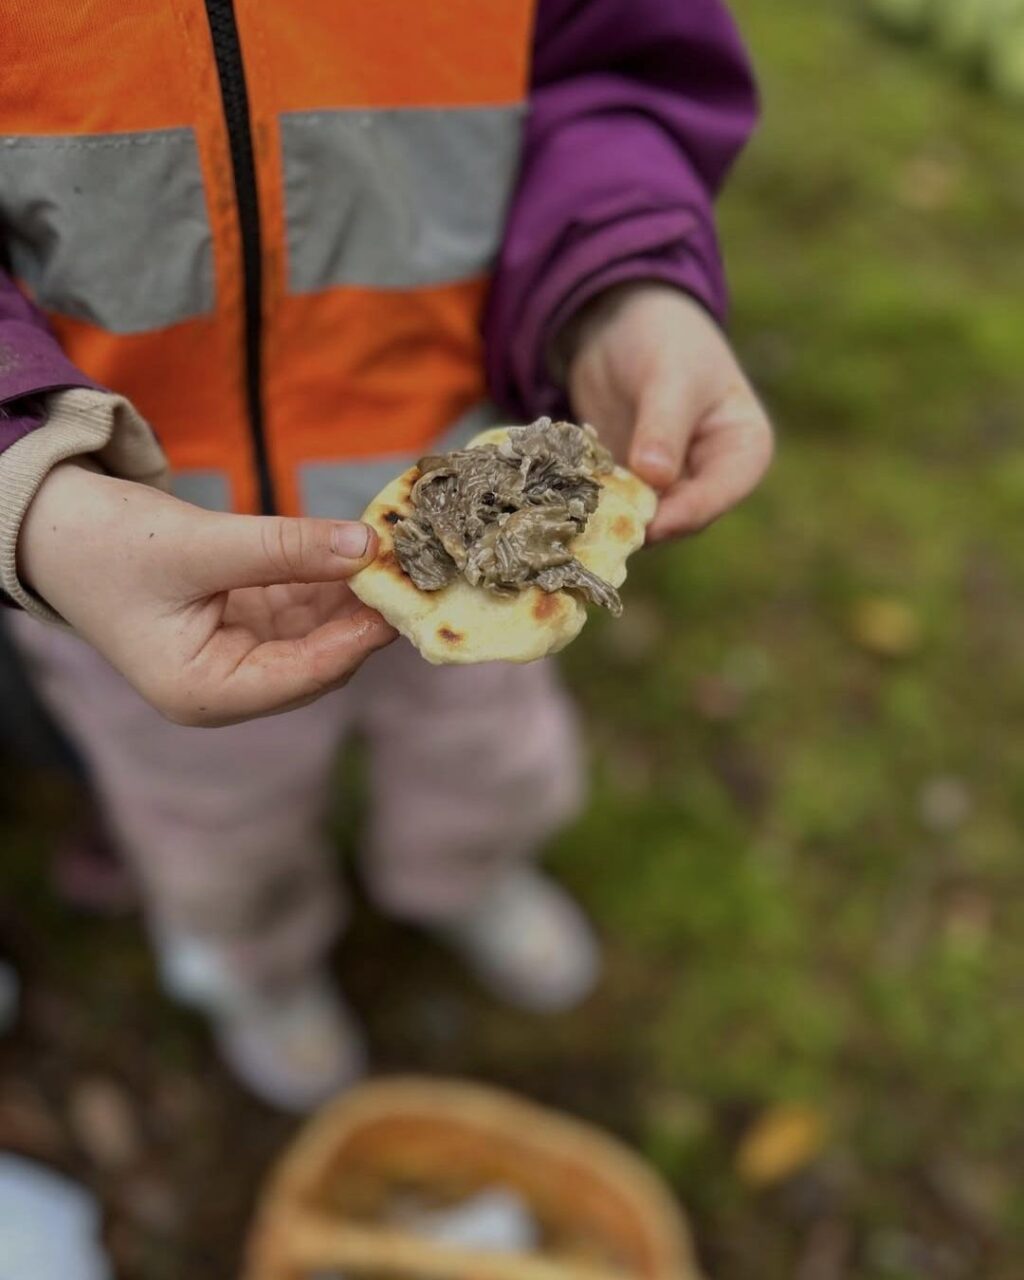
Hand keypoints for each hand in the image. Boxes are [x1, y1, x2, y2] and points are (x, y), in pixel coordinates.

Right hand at [18, 463, 395, 725]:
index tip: (398, 600)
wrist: (52, 526)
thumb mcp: (199, 544)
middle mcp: (225, 687)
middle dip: (360, 618)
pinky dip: (329, 580)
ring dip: (352, 596)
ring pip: (316, 632)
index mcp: (203, 693)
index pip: (302, 676)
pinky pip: (300, 607)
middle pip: (317, 661)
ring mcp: (236, 656)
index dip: (355, 639)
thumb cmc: (105, 544)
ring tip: (398, 556)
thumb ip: (286, 547)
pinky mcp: (242, 623)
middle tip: (410, 572)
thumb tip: (367, 545)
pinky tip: (362, 550)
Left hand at [564, 283, 773, 541]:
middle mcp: (710, 477)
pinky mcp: (630, 487)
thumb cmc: (664, 339)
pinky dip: (594, 507)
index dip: (688, 514)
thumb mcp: (670, 377)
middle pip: (681, 516)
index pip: (721, 494)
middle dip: (645, 522)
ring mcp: (668, 486)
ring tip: (582, 521)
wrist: (622, 324)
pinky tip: (568, 506)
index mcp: (743, 451)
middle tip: (606, 530)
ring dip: (614, 519)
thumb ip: (663, 428)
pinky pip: (613, 506)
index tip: (654, 525)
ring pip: (643, 517)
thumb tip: (655, 478)